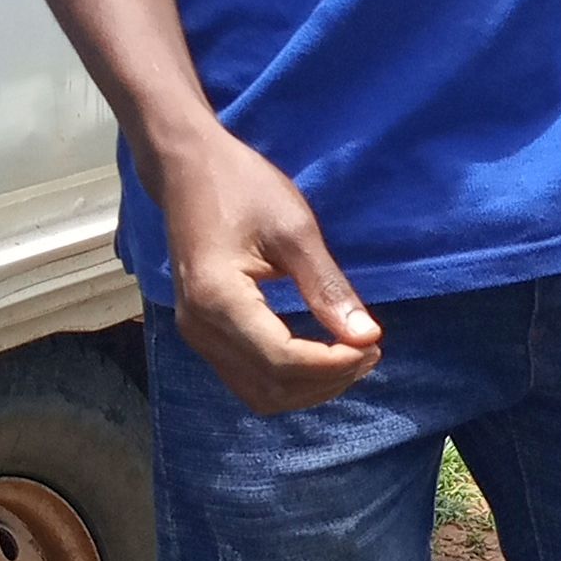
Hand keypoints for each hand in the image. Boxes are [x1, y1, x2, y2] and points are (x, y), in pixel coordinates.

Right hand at [147, 122, 384, 413]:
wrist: (187, 167)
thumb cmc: (243, 187)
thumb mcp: (294, 229)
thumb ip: (327, 286)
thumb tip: (367, 336)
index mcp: (218, 300)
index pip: (282, 361)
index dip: (333, 365)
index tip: (374, 344)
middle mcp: (200, 329)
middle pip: (271, 388)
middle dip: (326, 380)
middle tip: (370, 350)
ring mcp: (196, 334)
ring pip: (258, 393)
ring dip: (309, 386)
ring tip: (351, 356)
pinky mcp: (202, 332)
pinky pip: (248, 376)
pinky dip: (288, 377)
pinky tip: (320, 355)